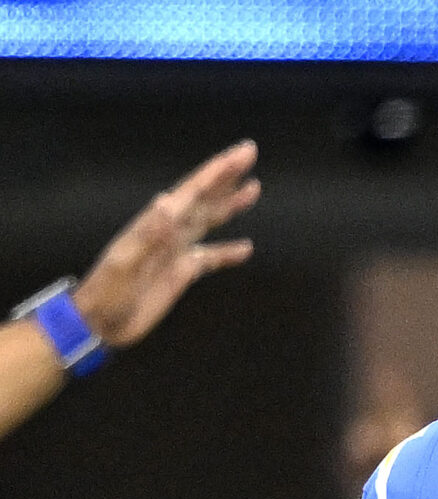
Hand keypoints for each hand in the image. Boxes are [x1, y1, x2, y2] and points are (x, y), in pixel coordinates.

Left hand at [70, 142, 257, 349]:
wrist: (100, 322)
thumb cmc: (107, 293)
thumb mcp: (124, 263)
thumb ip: (147, 234)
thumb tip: (168, 203)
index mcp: (158, 223)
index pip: (193, 191)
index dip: (217, 172)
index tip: (240, 155)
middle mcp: (170, 231)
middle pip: (204, 198)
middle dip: (227, 176)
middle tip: (249, 153)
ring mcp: (176, 251)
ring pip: (208, 221)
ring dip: (229, 205)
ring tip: (253, 188)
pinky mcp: (180, 273)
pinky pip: (209, 258)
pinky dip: (227, 253)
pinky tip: (245, 248)